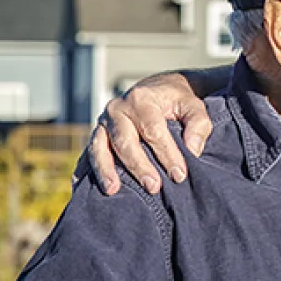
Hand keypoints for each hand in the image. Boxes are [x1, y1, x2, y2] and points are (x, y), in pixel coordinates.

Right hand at [89, 72, 212, 194]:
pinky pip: (88, 154)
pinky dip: (85, 170)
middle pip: (125, 141)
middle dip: (139, 166)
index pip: (153, 131)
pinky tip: (82, 187)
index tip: (179, 175)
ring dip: (105, 171)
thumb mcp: (194, 106)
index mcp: (141, 99)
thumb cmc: (177, 101)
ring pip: (100, 148)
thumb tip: (193, 150)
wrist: (157, 89)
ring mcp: (103, 122)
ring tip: (113, 191)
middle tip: (154, 187)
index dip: (167, 154)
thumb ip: (198, 124)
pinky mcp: (97, 135)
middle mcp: (117, 109)